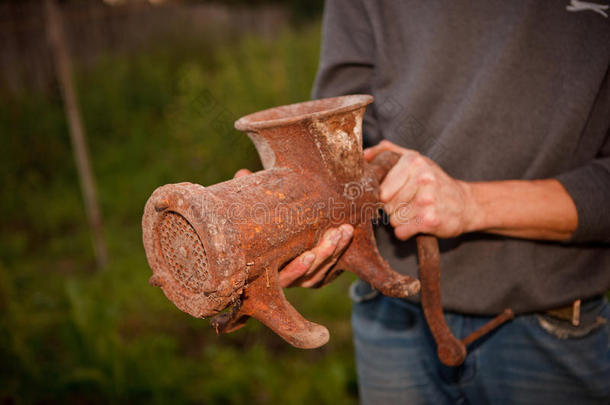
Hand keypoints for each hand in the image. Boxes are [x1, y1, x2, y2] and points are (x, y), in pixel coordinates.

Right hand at [233, 168, 353, 286]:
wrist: (271, 232)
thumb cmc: (256, 223)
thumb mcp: (254, 211)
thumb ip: (249, 197)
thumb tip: (242, 174)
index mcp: (266, 270)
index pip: (283, 277)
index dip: (297, 269)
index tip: (309, 255)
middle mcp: (284, 279)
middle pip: (308, 275)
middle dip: (324, 255)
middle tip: (334, 235)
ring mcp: (300, 279)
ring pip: (320, 271)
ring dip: (334, 251)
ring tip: (344, 230)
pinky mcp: (314, 275)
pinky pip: (329, 269)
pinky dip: (339, 252)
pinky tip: (345, 234)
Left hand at [363, 140, 474, 239]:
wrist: (465, 205)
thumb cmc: (434, 182)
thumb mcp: (416, 160)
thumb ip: (389, 152)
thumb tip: (364, 154)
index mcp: (414, 160)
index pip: (380, 187)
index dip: (385, 194)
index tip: (398, 193)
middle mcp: (422, 178)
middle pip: (385, 203)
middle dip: (393, 208)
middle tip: (410, 203)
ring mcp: (426, 200)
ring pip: (392, 219)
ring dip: (401, 220)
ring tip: (416, 212)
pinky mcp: (429, 220)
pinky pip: (401, 232)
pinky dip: (407, 232)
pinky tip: (419, 223)